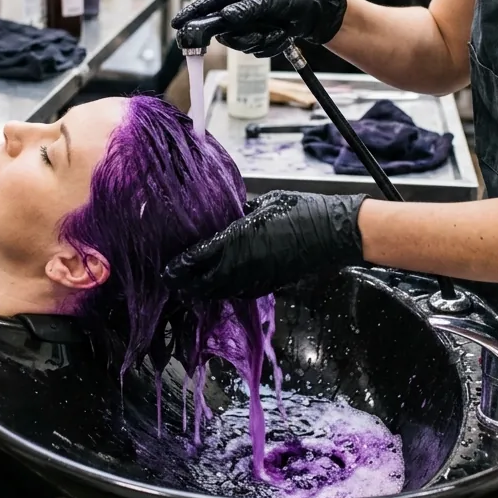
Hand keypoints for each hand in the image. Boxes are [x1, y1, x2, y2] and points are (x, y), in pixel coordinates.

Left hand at [163, 191, 366, 298]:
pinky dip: (225, 291)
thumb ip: (238, 214)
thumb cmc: (299, 211)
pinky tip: (220, 285)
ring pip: (220, 292)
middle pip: (203, 284)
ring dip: (204, 290)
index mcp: (236, 240)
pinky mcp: (268, 286)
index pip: (197, 258)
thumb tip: (224, 217)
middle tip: (173, 282)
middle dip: (186, 285)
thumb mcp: (262, 205)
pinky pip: (239, 292)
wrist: (331, 233)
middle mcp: (241, 265)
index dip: (178, 266)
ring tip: (191, 287)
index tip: (166, 270)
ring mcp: (256, 279)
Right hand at [171, 0, 346, 58]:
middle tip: (257, 35)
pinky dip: (270, 45)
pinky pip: (254, 50)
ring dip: (260, 40)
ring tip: (278, 30)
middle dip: (241, 35)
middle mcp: (239, 8)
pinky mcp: (257, 37)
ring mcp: (247, 24)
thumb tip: (226, 17)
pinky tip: (283, 35)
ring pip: (238, 43)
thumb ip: (247, 9)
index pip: (209, 2)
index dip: (192, 13)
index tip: (178, 24)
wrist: (316, 13)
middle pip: (221, 29)